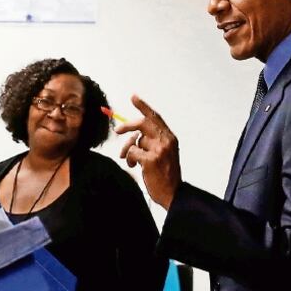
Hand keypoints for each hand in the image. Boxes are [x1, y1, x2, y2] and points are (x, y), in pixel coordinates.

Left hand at [116, 94, 180, 209]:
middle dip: (127, 125)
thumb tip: (133, 136)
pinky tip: (135, 167)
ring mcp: (159, 150)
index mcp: (170, 138)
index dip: (143, 107)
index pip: (155, 117)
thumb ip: (152, 142)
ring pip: (135, 140)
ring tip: (130, 160)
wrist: (173, 194)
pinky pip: (132, 152)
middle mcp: (166, 141)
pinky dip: (130, 159)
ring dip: (128, 150)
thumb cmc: (166, 175)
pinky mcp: (150, 160)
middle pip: (143, 123)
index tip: (133, 97)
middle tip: (117, 130)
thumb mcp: (164, 154)